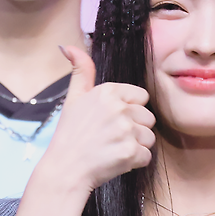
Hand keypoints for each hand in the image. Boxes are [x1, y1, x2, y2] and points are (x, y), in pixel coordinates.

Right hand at [40, 46, 154, 196]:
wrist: (65, 169)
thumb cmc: (69, 135)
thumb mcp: (73, 98)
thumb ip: (80, 71)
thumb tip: (70, 46)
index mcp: (108, 92)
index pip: (142, 97)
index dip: (130, 110)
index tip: (113, 120)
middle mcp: (119, 108)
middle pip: (148, 118)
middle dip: (135, 129)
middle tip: (111, 137)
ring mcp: (126, 131)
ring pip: (149, 137)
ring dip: (136, 146)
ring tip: (113, 149)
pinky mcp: (131, 153)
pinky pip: (147, 156)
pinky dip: (135, 162)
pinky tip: (116, 161)